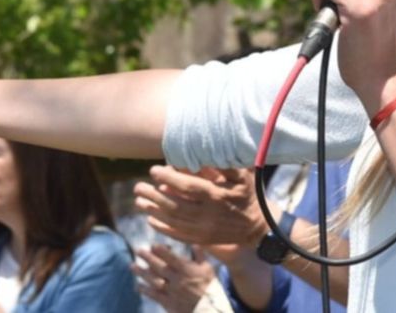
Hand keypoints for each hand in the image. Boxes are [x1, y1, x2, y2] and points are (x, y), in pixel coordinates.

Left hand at [132, 244, 216, 312]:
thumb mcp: (208, 269)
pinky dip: (145, 290)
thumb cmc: (210, 288)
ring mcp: (171, 292)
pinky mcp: (168, 303)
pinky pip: (154, 295)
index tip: (153, 245)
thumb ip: (200, 256)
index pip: (172, 259)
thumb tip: (194, 242)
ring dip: (142, 273)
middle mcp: (176, 280)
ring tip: (132, 266)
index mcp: (186, 270)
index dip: (162, 252)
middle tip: (138, 250)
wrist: (209, 310)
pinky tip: (138, 286)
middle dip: (148, 258)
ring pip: (153, 280)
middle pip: (159, 267)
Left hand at [134, 166, 266, 263]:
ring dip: (153, 211)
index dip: (168, 178)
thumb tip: (196, 155)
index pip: (187, 186)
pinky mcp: (202, 239)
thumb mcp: (240, 176)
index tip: (154, 170)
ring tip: (139, 201)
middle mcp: (208, 215)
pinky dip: (162, 228)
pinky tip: (150, 219)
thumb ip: (219, 166)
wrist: (257, 226)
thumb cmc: (247, 195)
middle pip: (174, 205)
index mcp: (217, 196)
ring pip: (173, 221)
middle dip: (153, 195)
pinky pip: (178, 235)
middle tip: (138, 186)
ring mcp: (204, 230)